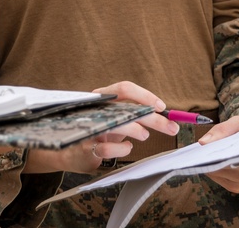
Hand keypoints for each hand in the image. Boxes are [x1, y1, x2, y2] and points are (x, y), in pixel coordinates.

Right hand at [26, 80, 179, 174]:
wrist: (66, 150)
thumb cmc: (97, 131)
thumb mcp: (115, 118)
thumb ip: (133, 114)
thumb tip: (163, 114)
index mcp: (102, 98)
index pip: (125, 88)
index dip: (145, 95)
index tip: (162, 107)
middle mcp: (95, 109)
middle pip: (127, 107)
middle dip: (153, 118)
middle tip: (171, 127)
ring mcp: (90, 127)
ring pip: (117, 124)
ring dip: (136, 130)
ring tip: (145, 136)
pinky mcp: (86, 146)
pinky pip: (108, 148)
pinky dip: (122, 148)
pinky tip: (125, 148)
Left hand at [197, 116, 238, 192]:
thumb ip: (223, 129)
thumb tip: (203, 142)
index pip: (232, 153)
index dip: (216, 151)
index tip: (204, 146)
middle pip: (222, 165)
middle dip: (209, 157)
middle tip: (201, 149)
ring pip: (217, 173)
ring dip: (209, 164)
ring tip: (206, 155)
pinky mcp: (237, 188)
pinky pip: (218, 180)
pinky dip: (212, 171)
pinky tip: (213, 163)